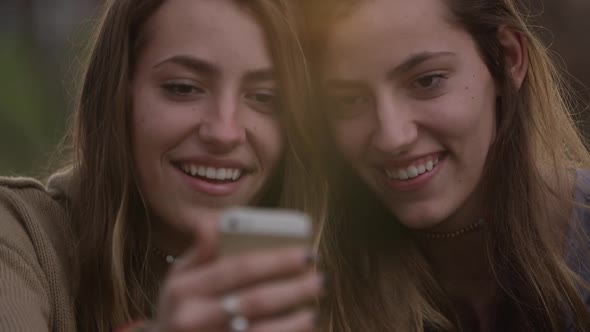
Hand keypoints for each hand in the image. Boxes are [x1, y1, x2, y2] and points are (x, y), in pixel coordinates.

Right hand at [150, 246, 321, 331]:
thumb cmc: (183, 304)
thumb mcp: (182, 274)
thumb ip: (204, 249)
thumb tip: (216, 219)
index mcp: (184, 287)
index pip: (238, 268)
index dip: (276, 260)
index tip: (305, 252)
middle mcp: (192, 317)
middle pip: (254, 301)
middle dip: (293, 289)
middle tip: (319, 279)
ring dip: (294, 322)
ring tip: (314, 310)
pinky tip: (300, 328)